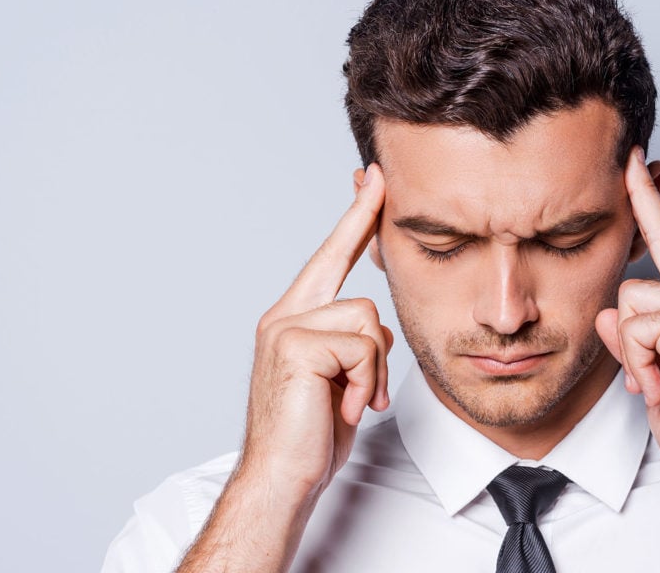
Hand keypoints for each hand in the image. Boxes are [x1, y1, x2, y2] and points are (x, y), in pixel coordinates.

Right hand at [241, 164, 391, 495]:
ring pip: (367, 321)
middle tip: (367, 266)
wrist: (282, 478)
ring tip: (351, 403)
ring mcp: (286, 328)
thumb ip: (354, 344)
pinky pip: (363, 347)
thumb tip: (377, 331)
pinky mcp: (295, 345)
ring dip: (374, 371)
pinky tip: (344, 407)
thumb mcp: (340, 381)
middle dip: (367, 289)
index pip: (329, 258)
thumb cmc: (310, 436)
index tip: (374, 181)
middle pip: (352, 284)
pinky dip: (366, 382)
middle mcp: (283, 316)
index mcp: (292, 319)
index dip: (355, 218)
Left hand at [595, 147, 659, 482]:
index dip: (647, 200)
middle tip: (655, 376)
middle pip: (632, 282)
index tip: (634, 161)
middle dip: (629, 335)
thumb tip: (606, 315)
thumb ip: (628, 336)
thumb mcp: (651, 371)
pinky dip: (637, 363)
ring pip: (628, 305)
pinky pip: (634, 328)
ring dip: (632, 353)